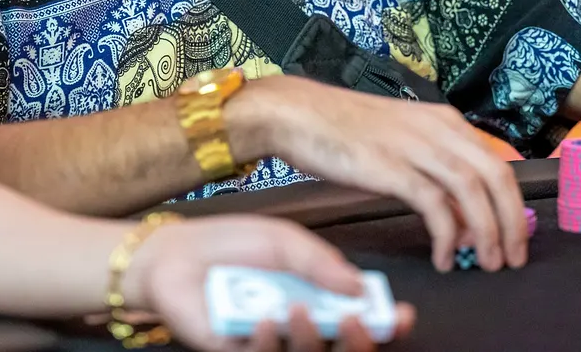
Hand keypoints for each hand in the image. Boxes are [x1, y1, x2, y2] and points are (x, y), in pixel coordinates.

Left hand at [124, 215, 415, 350]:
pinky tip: (261, 320)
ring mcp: (271, 343)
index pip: (363, 319)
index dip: (388, 323)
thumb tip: (360, 287)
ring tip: (295, 310)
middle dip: (359, 344)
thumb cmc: (233, 243)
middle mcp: (300, 325)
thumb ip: (321, 263)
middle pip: (345, 351)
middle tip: (356, 323)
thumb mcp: (285, 240)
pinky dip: (268, 344)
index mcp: (318, 297)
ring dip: (310, 340)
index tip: (404, 315)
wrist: (176, 252)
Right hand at [229, 76, 527, 272]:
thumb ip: (434, 170)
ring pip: (473, 190)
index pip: (498, 162)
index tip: (516, 233)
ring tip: (487, 262)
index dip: (513, 203)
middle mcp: (438, 129)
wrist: (300, 113)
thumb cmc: (345, 128)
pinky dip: (447, 235)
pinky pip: (435, 205)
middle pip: (497, 176)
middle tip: (514, 257)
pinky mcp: (391, 167)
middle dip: (512, 222)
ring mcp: (415, 146)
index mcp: (444, 120)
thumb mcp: (403, 140)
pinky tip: (444, 256)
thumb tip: (462, 213)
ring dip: (487, 232)